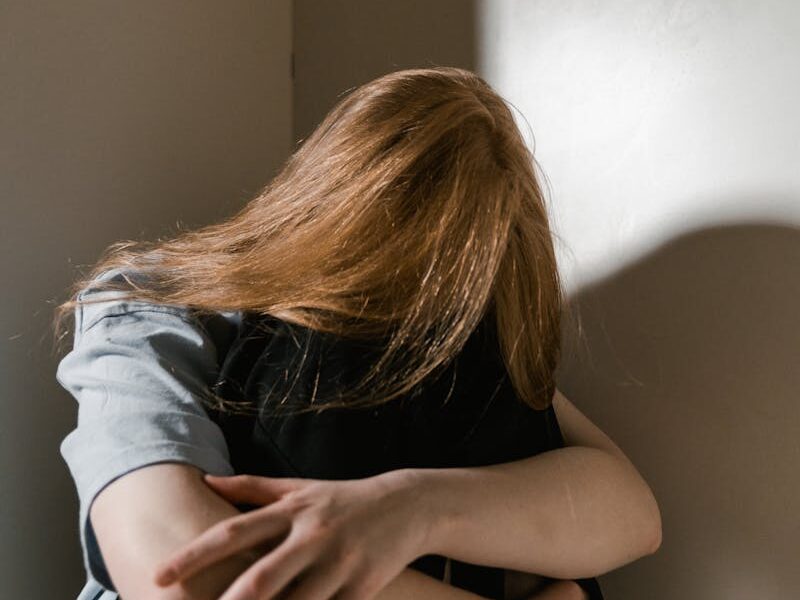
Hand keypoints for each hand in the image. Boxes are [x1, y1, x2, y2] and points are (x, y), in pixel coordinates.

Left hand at [152, 470, 431, 599]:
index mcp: (291, 510)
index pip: (234, 532)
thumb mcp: (299, 488)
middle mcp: (312, 536)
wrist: (406, 505)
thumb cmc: (342, 499)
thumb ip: (252, 487)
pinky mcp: (362, 588)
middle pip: (261, 577)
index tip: (159, 576)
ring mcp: (339, 564)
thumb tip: (206, 481)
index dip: (194, 555)